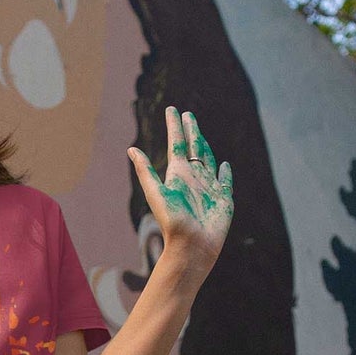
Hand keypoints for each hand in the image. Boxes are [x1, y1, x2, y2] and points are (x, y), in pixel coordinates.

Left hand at [128, 108, 233, 282]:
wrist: (192, 245)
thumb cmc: (173, 221)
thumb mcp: (156, 193)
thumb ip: (145, 171)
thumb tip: (131, 149)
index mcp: (177, 174)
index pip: (177, 144)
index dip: (175, 127)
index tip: (172, 110)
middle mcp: (193, 177)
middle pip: (193, 147)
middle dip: (190, 130)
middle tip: (187, 114)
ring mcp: (208, 186)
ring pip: (208, 159)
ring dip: (205, 145)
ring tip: (200, 133)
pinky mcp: (223, 197)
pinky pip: (225, 180)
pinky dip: (224, 171)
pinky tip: (224, 164)